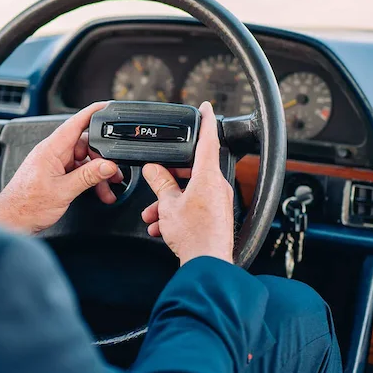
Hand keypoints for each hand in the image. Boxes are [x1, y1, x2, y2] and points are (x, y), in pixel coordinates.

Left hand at [0, 102, 122, 232]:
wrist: (11, 222)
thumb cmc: (27, 206)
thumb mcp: (64, 191)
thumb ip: (88, 176)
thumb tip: (108, 165)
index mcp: (51, 149)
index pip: (75, 123)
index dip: (93, 112)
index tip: (108, 106)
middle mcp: (52, 153)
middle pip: (84, 144)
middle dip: (102, 158)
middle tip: (114, 172)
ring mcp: (53, 163)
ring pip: (82, 160)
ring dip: (97, 173)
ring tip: (108, 188)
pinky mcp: (54, 175)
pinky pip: (76, 171)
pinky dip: (89, 180)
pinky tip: (98, 191)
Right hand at [141, 101, 234, 265]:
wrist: (208, 265)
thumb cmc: (193, 235)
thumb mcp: (168, 205)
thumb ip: (160, 183)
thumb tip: (154, 170)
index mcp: (208, 176)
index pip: (209, 139)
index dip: (205, 120)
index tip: (205, 108)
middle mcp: (218, 186)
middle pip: (193, 168)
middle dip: (170, 176)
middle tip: (156, 178)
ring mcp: (219, 201)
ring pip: (191, 190)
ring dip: (170, 200)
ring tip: (154, 213)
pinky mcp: (217, 216)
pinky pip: (195, 205)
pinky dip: (178, 211)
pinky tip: (162, 225)